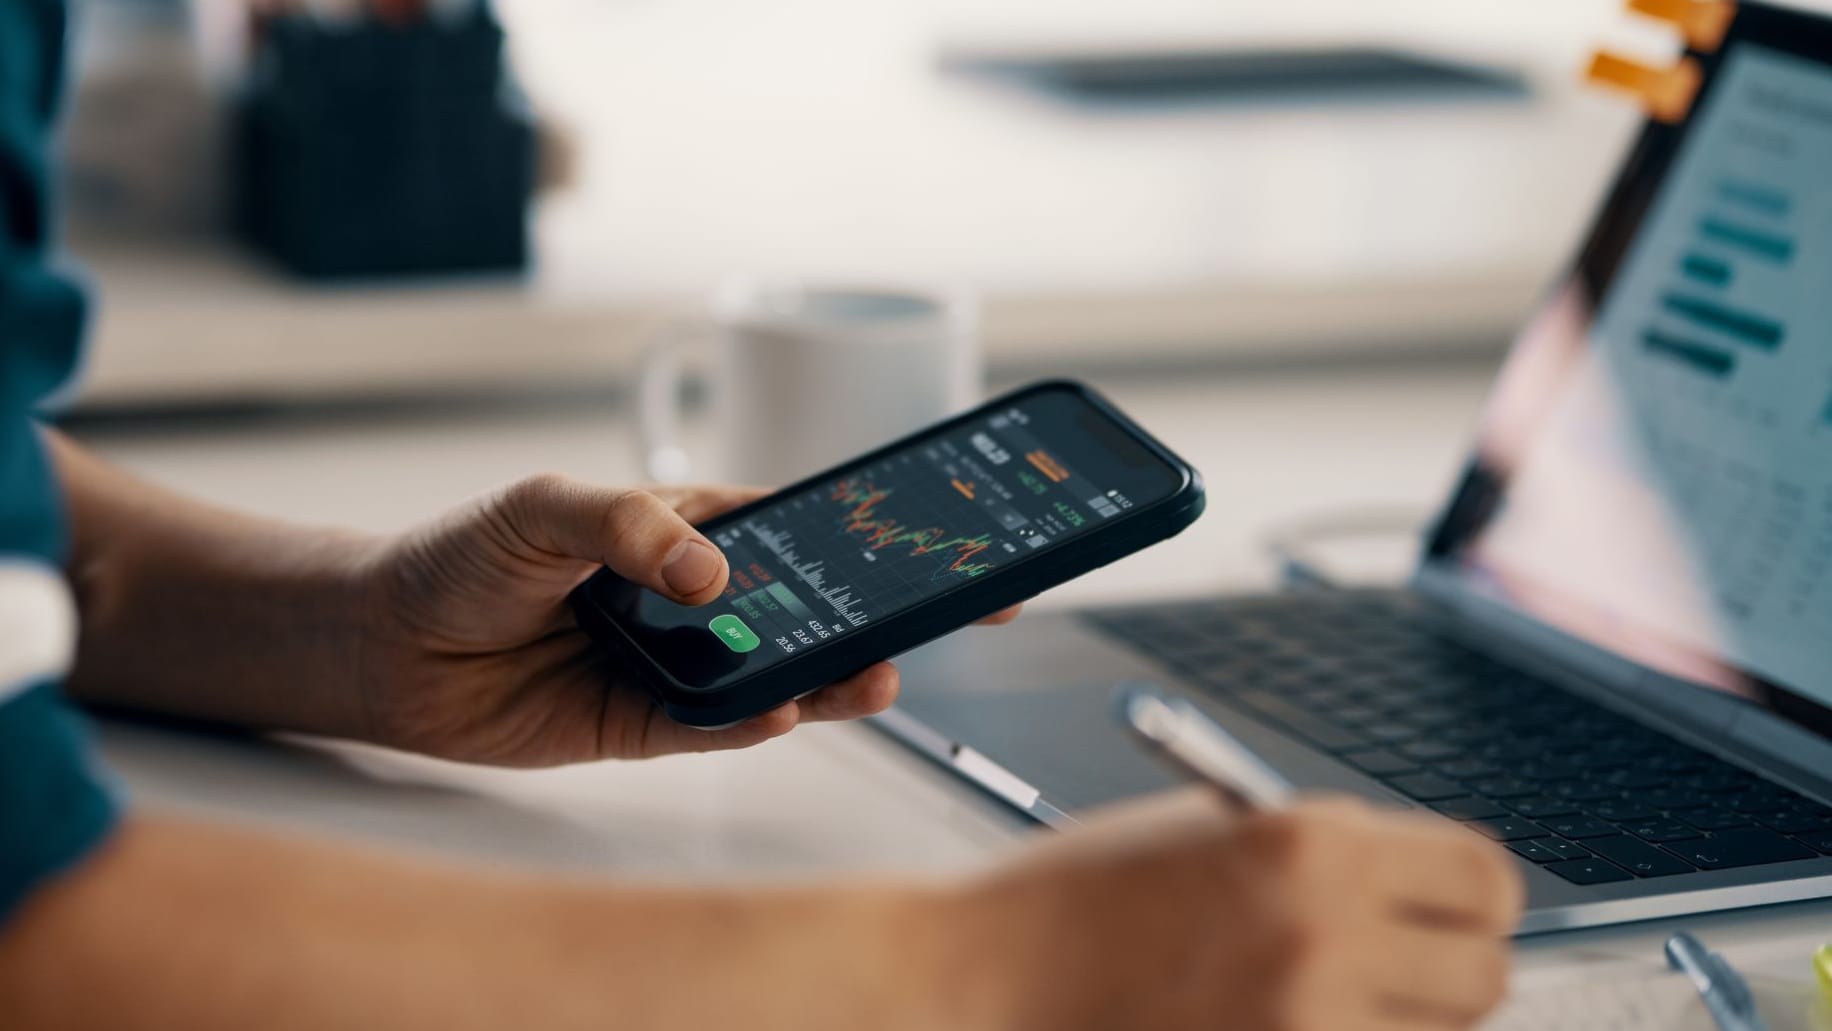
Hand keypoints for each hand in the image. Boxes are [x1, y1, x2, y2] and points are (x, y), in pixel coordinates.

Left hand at [354, 474, 1016, 765]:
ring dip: (830, 676)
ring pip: (778, 674)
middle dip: (880, 613)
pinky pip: (715, 727)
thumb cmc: (465, 555)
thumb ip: (632, 529)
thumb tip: (714, 574)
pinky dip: (753, 722)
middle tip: (948, 614)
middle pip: (809, 608)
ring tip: (875, 674)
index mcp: (691, 529)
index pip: (802, 529)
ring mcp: (679, 664)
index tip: (942, 539)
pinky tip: (783, 709)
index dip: (872, 534)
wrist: (388, 644)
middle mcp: (698, 600)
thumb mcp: (547, 507)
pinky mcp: (646, 725)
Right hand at [950, 792, 1522, 1030]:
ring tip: (1316, 998)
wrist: (986, 979)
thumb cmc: (1076, 897)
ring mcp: (1306, 1026)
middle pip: (1485, 976)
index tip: (1451, 909)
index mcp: (1309, 845)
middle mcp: (1324, 935)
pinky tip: (1279, 1026)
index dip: (1474, 897)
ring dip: (1397, 1023)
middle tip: (1395, 965)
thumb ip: (1316, 856)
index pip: (1486, 880)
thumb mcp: (1203, 833)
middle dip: (1450, 970)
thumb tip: (1413, 894)